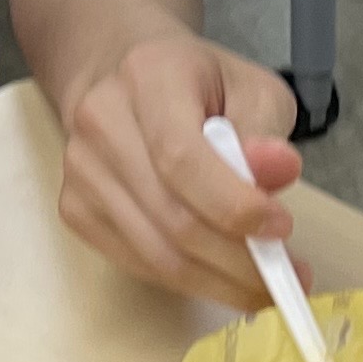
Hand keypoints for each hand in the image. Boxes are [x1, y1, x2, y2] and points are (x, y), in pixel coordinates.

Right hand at [52, 32, 301, 308]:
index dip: (233, 204)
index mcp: (147, 76)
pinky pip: (138, 263)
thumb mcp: (250, 87)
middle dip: (236, 259)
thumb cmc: (197, 83)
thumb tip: (280, 171)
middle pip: (170, 216)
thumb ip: (264, 129)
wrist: (121, 76)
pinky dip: (188, 281)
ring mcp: (81, 170)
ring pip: (155, 253)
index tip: (281, 226)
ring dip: (217, 281)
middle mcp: (101, 121)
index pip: (181, 158)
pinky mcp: (75, 208)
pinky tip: (221, 275)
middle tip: (286, 273)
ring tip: (262, 285)